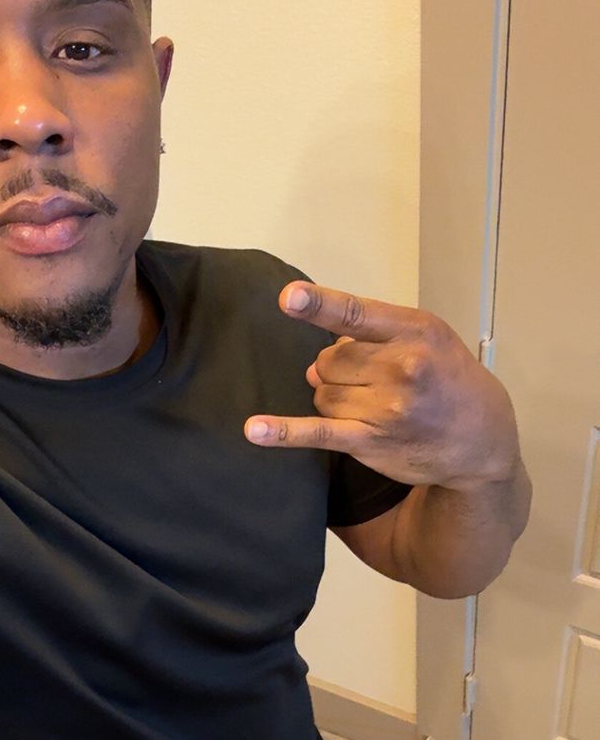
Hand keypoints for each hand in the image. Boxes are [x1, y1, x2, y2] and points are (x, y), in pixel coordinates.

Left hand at [243, 282, 521, 489]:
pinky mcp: (371, 441)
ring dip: (333, 399)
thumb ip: (375, 336)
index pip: (356, 314)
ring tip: (369, 406)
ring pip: (322, 394)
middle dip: (336, 371)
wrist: (483, 441)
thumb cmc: (450, 381)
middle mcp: (401, 368)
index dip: (318, 305)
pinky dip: (283, 431)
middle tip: (370, 382)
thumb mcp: (429, 339)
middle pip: (328, 360)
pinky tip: (255, 430)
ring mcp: (386, 407)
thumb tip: (318, 361)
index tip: (288, 298)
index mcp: (415, 331)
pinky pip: (318, 432)